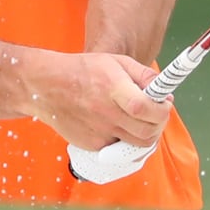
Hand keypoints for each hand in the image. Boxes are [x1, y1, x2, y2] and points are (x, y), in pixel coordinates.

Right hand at [20, 50, 171, 149]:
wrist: (45, 86)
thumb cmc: (81, 70)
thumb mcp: (115, 61)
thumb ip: (143, 75)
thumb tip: (164, 93)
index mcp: (113, 88)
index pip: (145, 108)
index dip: (162, 111)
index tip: (164, 104)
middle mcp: (106, 113)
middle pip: (146, 133)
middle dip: (158, 125)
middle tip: (156, 115)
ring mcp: (98, 132)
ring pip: (135, 145)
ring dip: (145, 135)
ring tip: (139, 121)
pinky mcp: (91, 145)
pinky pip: (117, 148)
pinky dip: (123, 139)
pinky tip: (116, 124)